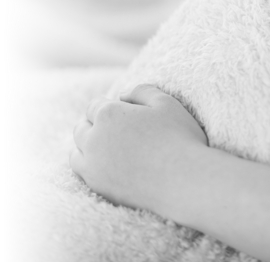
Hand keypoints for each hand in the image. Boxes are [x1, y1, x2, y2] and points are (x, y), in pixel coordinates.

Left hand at [70, 85, 207, 212]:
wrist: (183, 180)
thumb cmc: (179, 138)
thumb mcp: (166, 103)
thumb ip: (142, 91)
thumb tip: (122, 95)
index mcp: (108, 114)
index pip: (96, 105)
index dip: (109, 106)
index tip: (122, 112)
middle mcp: (93, 138)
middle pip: (82, 128)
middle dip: (94, 125)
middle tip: (114, 129)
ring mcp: (92, 165)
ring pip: (77, 152)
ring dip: (87, 146)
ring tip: (106, 147)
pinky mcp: (97, 186)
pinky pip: (82, 173)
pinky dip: (89, 166)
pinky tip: (105, 166)